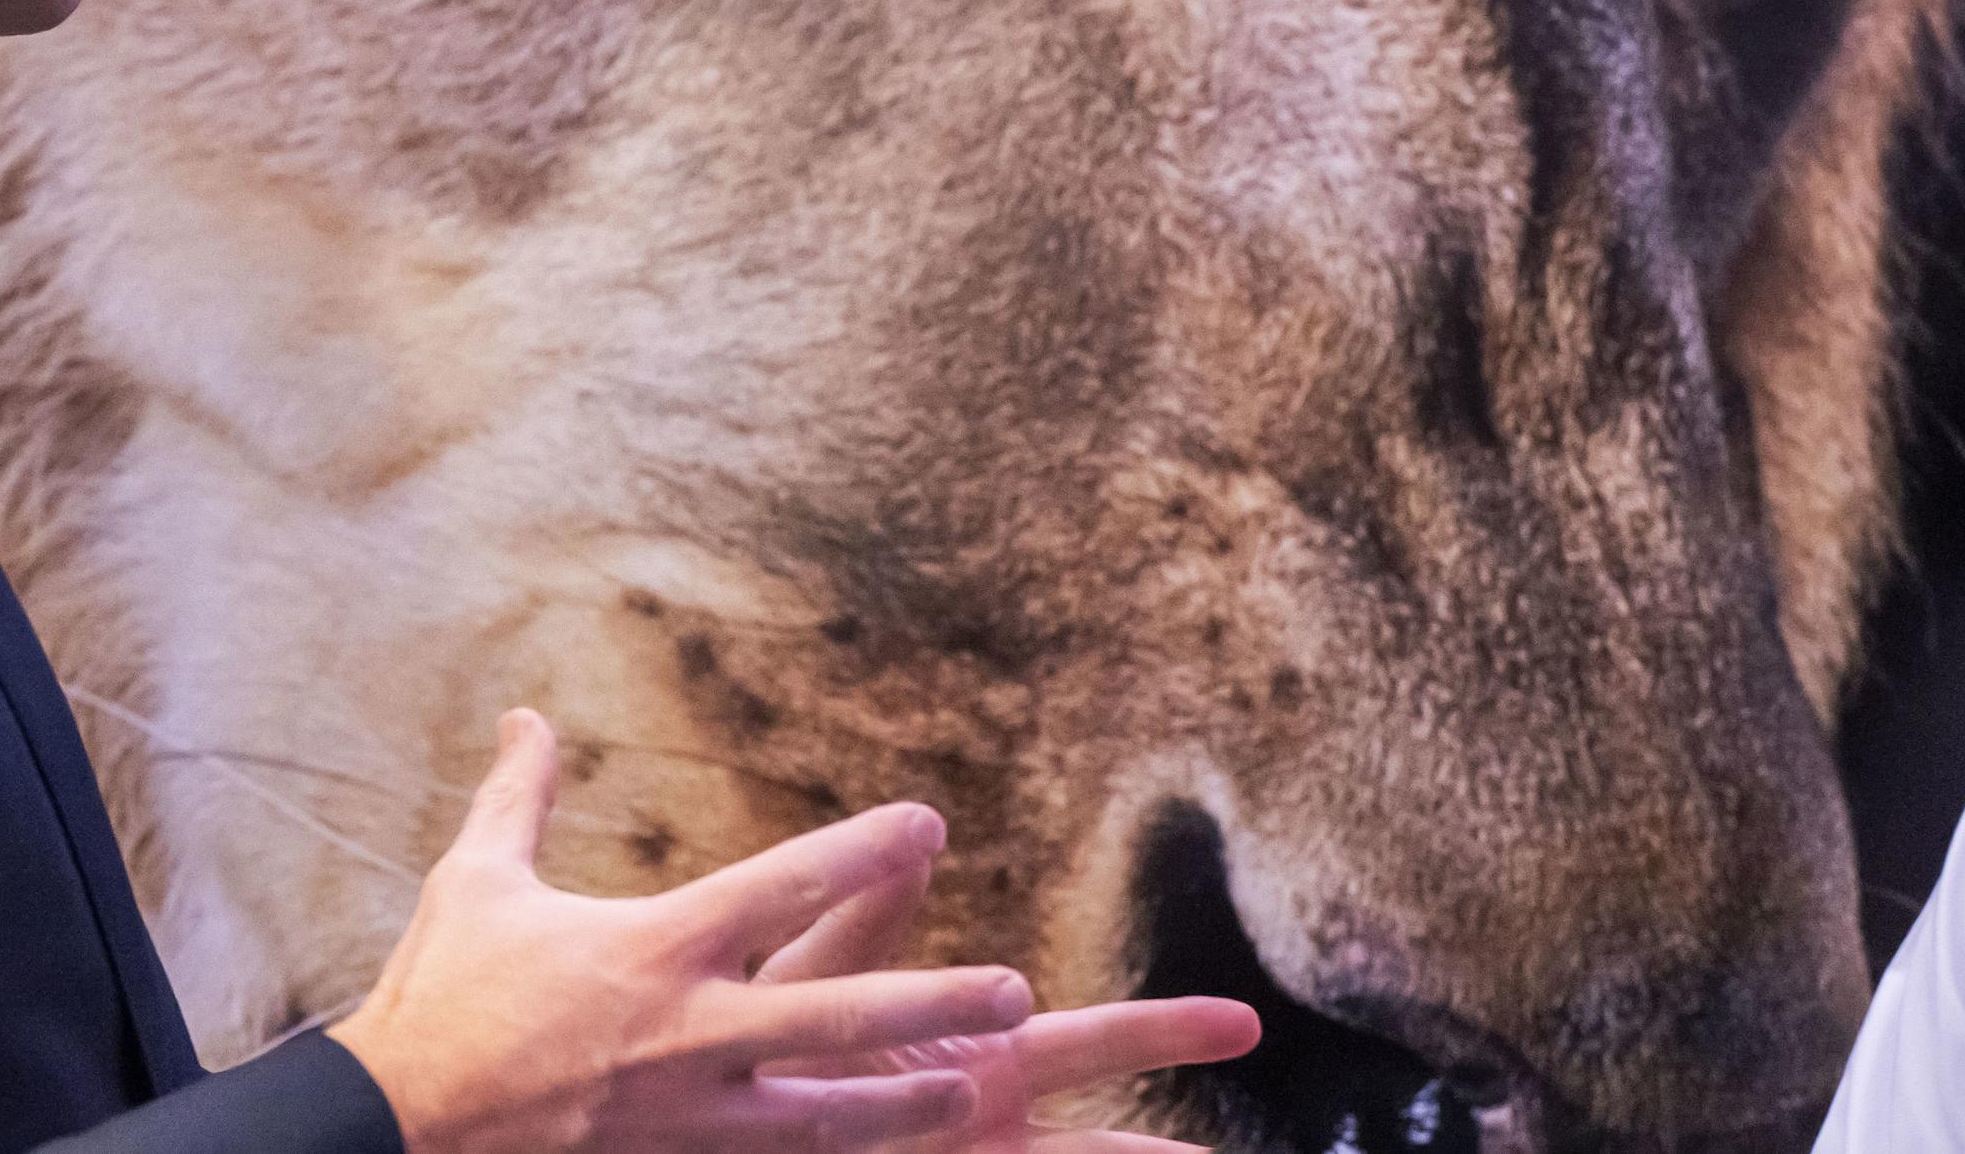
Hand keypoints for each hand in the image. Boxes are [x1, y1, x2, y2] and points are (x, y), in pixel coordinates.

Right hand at [329, 710, 1036, 1153]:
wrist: (395, 1125)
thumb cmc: (440, 995)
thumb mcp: (477, 880)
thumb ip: (519, 796)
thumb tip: (525, 716)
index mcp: (652, 948)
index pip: (779, 888)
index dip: (860, 851)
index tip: (928, 823)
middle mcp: (686, 1034)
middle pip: (836, 1016)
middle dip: (930, 1002)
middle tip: (1017, 989)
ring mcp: (685, 1115)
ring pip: (825, 1118)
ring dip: (905, 1106)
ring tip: (979, 1095)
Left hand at [756, 858, 1260, 1152]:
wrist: (701, 1122)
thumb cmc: (757, 1051)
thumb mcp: (811, 985)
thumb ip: (862, 923)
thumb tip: (918, 840)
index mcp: (976, 1059)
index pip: (1090, 1042)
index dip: (1164, 1035)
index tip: (1245, 1024)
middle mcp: (985, 1122)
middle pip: (1107, 1134)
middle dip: (1176, 1135)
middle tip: (1262, 1109)